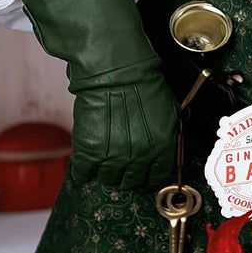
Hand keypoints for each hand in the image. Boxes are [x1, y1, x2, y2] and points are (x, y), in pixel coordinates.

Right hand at [19, 0, 178, 191]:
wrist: (116, 71)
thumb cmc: (144, 84)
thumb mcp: (167, 111)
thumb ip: (165, 136)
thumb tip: (162, 152)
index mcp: (163, 147)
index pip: (157, 176)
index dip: (148, 176)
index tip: (143, 174)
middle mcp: (140, 156)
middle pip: (132, 182)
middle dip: (127, 176)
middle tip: (121, 166)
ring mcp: (113, 156)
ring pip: (108, 179)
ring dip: (106, 172)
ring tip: (104, 160)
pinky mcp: (88, 151)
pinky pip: (84, 172)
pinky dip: (84, 169)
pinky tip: (87, 160)